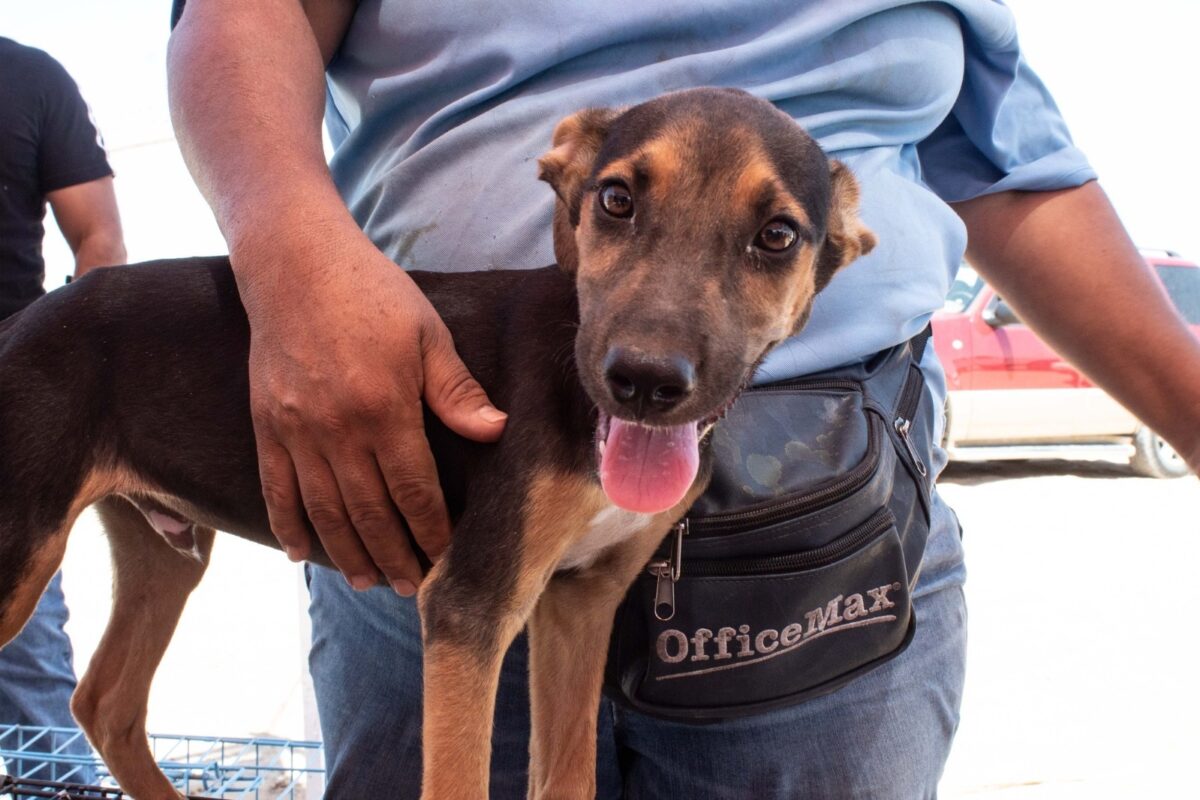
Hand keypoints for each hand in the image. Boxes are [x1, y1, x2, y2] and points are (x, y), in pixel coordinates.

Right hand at [234, 233, 506, 594]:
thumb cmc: (372, 293)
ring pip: (324, 510)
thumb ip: (457, 389)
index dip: (430, 531)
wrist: (294, 264)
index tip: (443, 560)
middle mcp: (337, 429)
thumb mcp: (428, 333)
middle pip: (369, 512)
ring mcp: (296, 430)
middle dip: (393, 555)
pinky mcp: (265, 424)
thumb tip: (495, 432)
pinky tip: (303, 554)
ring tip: (366, 581)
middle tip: (408, 588)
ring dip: (346, 553)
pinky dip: (289, 525)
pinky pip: (276, 488)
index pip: (413, 490)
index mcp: (385, 409)